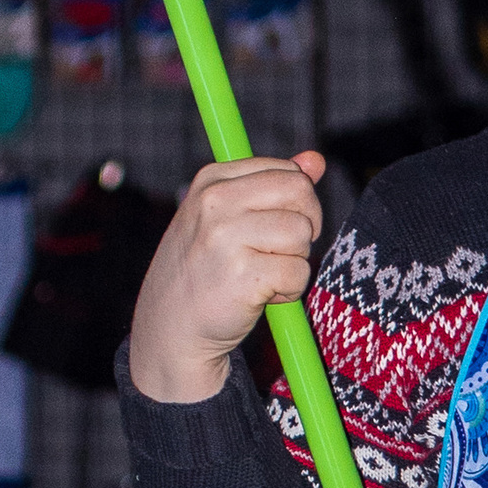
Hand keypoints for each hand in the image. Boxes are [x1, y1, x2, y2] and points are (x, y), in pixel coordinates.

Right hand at [126, 149, 326, 407]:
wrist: (172, 326)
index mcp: (213, 180)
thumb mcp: (229, 217)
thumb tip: (316, 160)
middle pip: (301, 195)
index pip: (288, 172)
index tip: (275, 228)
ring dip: (293, 263)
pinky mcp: (242, 274)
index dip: (297, 205)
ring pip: (301, 235)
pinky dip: (289, 291)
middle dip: (304, 227)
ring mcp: (226, 237)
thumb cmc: (206, 270)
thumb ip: (273, 185)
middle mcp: (216, 201)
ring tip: (261, 276)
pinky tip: (260, 296)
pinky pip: (298, 273)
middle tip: (278, 253)